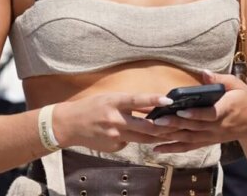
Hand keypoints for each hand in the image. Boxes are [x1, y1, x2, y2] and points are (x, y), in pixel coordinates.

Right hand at [54, 92, 174, 152]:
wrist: (70, 125)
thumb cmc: (92, 107)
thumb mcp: (110, 98)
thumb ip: (132, 103)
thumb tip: (154, 105)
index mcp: (113, 103)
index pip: (137, 100)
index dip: (154, 100)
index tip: (169, 99)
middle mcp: (114, 120)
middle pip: (145, 126)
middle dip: (163, 127)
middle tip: (177, 123)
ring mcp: (114, 136)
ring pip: (142, 139)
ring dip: (157, 136)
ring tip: (170, 132)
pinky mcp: (113, 147)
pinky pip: (130, 143)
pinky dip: (136, 138)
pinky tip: (135, 134)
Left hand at [151, 70, 246, 153]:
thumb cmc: (244, 101)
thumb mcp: (237, 85)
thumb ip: (220, 79)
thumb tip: (204, 72)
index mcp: (226, 110)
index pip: (209, 114)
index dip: (195, 114)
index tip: (181, 112)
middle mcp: (217, 127)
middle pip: (194, 127)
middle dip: (174, 125)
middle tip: (156, 121)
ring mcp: (211, 136)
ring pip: (188, 138)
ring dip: (170, 137)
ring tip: (152, 132)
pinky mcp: (206, 142)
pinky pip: (188, 147)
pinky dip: (172, 149)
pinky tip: (157, 149)